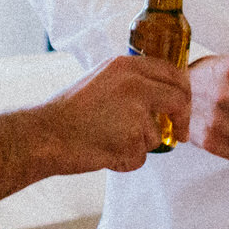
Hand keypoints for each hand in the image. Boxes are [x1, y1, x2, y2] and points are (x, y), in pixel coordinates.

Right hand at [40, 55, 196, 174]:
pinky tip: (103, 151)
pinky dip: (125, 161)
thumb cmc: (69, 110)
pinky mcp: (131, 141)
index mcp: (127, 66)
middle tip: (179, 135)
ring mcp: (135, 113)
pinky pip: (140, 158)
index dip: (182, 91)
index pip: (173, 73)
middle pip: (179, 100)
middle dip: (182, 121)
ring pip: (156, 136)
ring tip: (107, 139)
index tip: (182, 106)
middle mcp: (135, 86)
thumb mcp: (102, 79)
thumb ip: (131, 81)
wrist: (45, 134)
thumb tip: (161, 92)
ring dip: (138, 145)